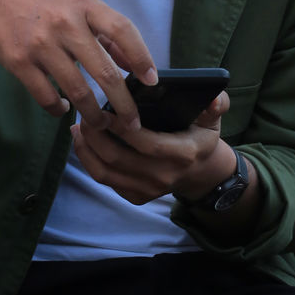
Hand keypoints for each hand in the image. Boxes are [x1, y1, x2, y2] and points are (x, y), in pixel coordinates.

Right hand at [0, 0, 156, 128]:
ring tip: (101, 124)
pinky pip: (47, 97)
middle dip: (123, 104)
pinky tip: (64, 109)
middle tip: (132, 123)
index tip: (151, 81)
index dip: (141, 57)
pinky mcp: (20, 62)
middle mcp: (65, 24)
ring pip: (78, 91)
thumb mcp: (76, 2)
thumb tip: (133, 64)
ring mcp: (41, 45)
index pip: (122, 31)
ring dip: (93, 115)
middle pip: (104, 72)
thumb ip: (104, 31)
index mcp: (84, 5)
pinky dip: (59, 109)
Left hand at [70, 91, 232, 203]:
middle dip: (95, 135)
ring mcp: (148, 189)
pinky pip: (106, 181)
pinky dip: (89, 161)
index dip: (121, 127)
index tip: (103, 108)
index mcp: (182, 154)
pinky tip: (84, 141)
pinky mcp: (136, 196)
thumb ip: (216, 104)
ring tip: (78, 127)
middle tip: (83, 112)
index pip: (147, 143)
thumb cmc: (200, 136)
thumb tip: (213, 98)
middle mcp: (164, 176)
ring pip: (105, 173)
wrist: (200, 172)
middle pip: (118, 158)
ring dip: (85, 149)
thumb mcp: (213, 118)